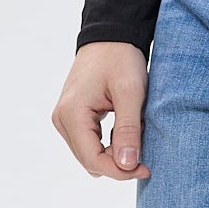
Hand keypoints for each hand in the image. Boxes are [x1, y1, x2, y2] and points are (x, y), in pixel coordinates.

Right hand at [52, 42, 151, 180]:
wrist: (110, 36)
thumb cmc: (120, 59)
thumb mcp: (130, 93)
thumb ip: (128, 130)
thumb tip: (126, 165)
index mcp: (72, 114)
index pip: (93, 161)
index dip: (121, 171)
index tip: (146, 168)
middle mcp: (62, 120)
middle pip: (90, 161)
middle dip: (118, 162)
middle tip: (144, 147)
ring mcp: (64, 119)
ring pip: (90, 156)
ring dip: (114, 153)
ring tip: (134, 133)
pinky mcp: (71, 118)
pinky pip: (89, 144)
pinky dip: (109, 144)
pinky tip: (124, 130)